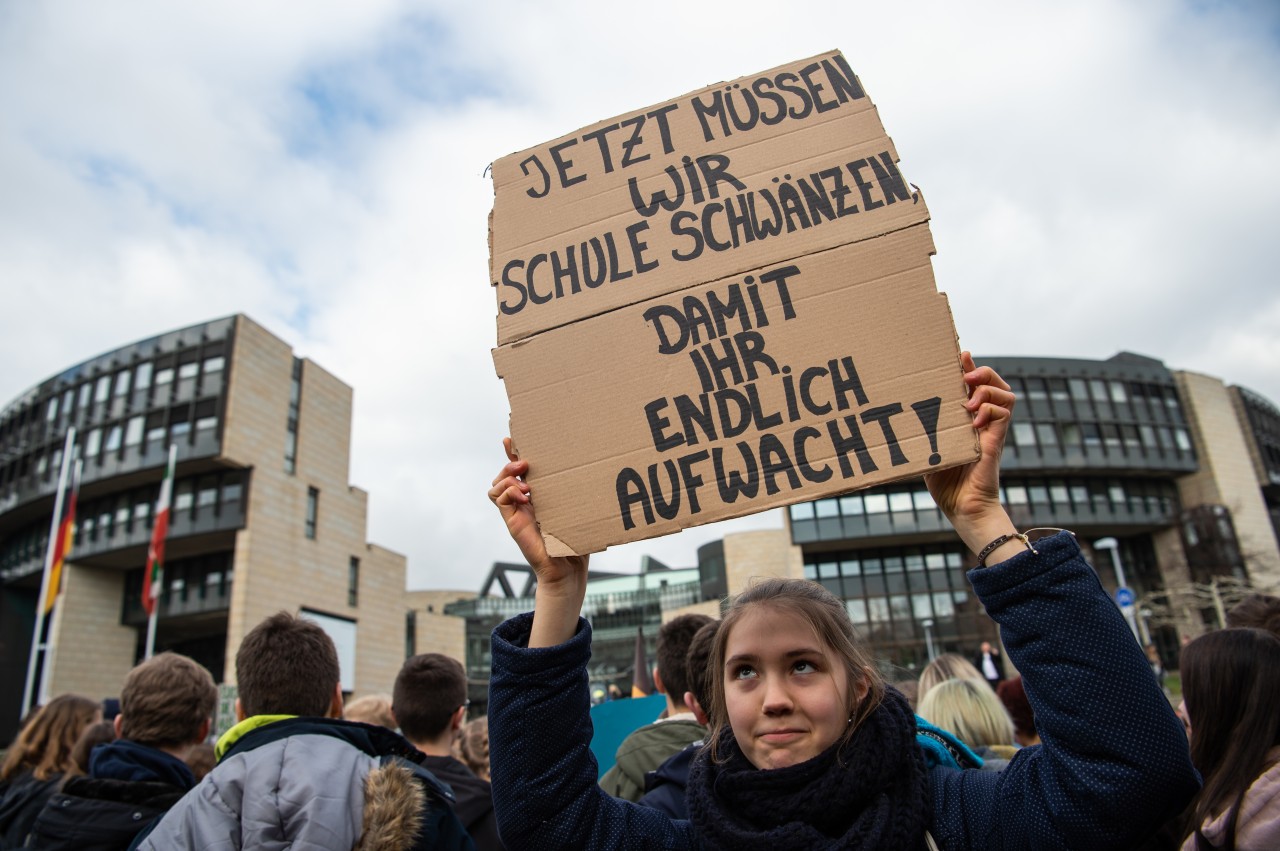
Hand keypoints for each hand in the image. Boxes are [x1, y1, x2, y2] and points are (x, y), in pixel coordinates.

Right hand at [488, 438, 588, 645]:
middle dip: (509, 460)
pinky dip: (507, 492)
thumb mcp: (576, 510)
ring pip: (496, 485)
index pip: (521, 469)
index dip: (515, 452)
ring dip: (506, 476)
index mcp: (538, 495)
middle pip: (505, 473)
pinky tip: (524, 495)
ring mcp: (516, 511)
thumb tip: (593, 467)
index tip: (514, 436)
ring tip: (524, 479)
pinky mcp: (513, 522)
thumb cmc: (576, 540)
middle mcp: (524, 501)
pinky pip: (499, 500)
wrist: (568, 569)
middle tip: (524, 460)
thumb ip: (576, 493)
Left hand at [924, 353, 1015, 550]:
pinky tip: (973, 419)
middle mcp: (982, 419)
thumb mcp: (927, 447)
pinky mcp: (996, 440)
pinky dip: (989, 409)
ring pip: (1006, 393)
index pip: (972, 383)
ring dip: (987, 388)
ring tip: (968, 399)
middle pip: (994, 381)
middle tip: (965, 373)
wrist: (961, 507)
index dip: (967, 366)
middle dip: (981, 370)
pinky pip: (1004, 412)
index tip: (955, 354)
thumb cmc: (942, 482)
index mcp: (966, 417)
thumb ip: (919, 429)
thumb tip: (890, 414)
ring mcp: (991, 429)